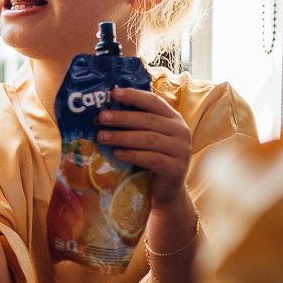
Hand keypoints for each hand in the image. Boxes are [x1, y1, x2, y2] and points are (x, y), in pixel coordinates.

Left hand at [98, 88, 193, 207]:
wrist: (165, 189)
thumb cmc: (151, 158)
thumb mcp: (145, 137)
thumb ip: (134, 123)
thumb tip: (103, 110)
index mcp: (173, 118)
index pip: (154, 102)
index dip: (134, 96)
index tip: (113, 93)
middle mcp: (181, 131)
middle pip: (149, 120)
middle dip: (122, 118)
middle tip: (100, 117)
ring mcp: (181, 151)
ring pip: (149, 139)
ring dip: (123, 137)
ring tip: (102, 137)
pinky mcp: (176, 169)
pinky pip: (152, 159)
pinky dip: (132, 155)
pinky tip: (116, 154)